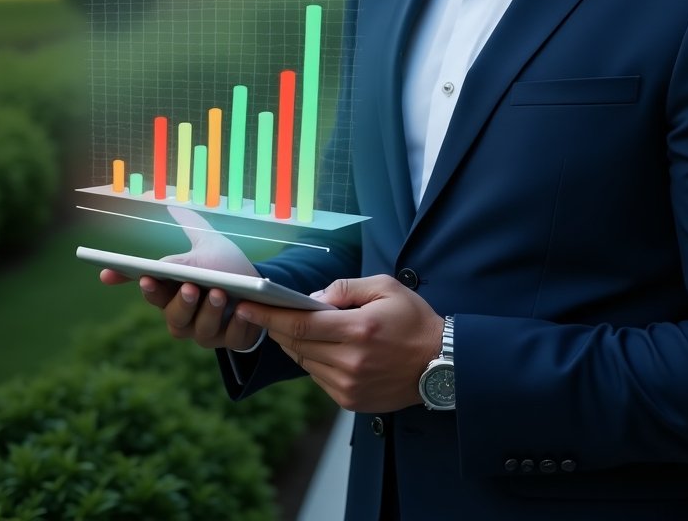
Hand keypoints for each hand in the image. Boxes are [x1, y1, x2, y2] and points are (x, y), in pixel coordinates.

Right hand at [99, 206, 263, 351]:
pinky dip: (236, 323)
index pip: (153, 292)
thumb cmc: (226, 265)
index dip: (146, 286)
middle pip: (174, 316)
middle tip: (188, 285)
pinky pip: (232, 336)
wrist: (260, 285)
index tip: (143, 276)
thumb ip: (190, 227)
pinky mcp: (233, 339)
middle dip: (181, 302)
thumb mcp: (209, 244)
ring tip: (218, 292)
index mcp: (174, 293)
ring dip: (209, 310)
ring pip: (201, 329)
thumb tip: (170, 205)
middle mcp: (186, 317)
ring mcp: (208, 332)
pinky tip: (241, 309)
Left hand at [233, 274, 444, 412]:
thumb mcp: (385, 287)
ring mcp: (349, 386)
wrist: (440, 364)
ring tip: (287, 326)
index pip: (301, 324)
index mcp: (359, 330)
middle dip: (274, 327)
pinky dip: (311, 360)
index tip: (246, 306)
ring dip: (292, 344)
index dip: (270, 316)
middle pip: (297, 345)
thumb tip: (312, 300)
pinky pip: (318, 377)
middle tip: (258, 312)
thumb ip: (345, 288)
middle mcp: (351, 362)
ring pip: (305, 362)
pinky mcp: (350, 401)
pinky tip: (317, 346)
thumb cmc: (414, 320)